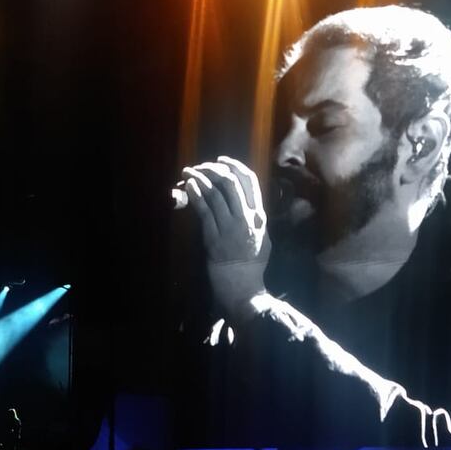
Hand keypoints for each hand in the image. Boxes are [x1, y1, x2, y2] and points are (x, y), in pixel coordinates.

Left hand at [179, 156, 271, 311]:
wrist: (244, 288)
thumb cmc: (251, 267)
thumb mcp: (262, 239)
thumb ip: (255, 220)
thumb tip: (245, 204)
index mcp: (259, 216)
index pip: (250, 181)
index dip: (234, 166)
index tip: (221, 161)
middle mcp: (247, 218)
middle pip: (230, 183)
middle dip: (212, 170)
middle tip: (200, 166)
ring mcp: (230, 228)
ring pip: (215, 194)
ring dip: (200, 179)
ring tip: (188, 172)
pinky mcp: (214, 238)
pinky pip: (204, 210)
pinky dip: (196, 195)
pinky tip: (188, 186)